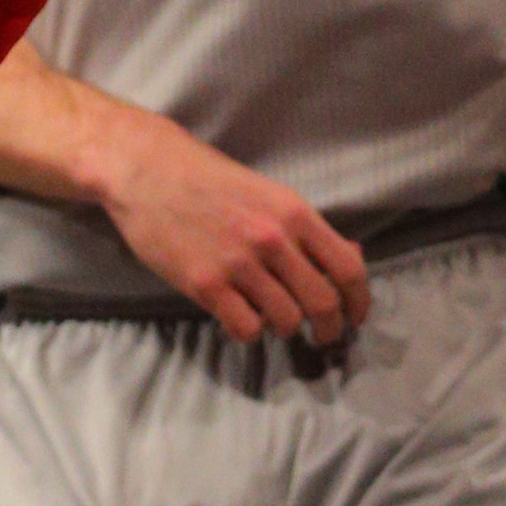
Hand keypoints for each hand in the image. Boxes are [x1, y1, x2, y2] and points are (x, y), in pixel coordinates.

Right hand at [99, 104, 370, 348]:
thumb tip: (354, 257)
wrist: (147, 170)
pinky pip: (246, 329)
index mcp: (294, 212)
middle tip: (323, 335)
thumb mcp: (269, 193)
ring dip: (285, 327)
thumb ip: (309, 230)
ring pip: (286, 320)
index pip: (348, 269)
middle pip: (323, 303)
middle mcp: (272, 239)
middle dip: (329, 328)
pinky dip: (250, 330)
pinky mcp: (205, 285)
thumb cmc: (209, 179)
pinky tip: (241, 315)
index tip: (354, 317)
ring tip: (273, 317)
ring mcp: (238, 263)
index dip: (359, 302)